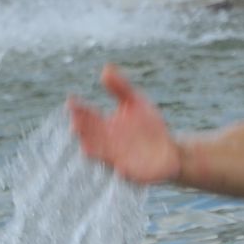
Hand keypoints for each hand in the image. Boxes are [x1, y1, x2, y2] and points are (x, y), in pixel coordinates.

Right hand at [68, 64, 184, 183]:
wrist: (171, 151)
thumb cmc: (149, 127)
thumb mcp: (136, 103)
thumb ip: (120, 88)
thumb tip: (106, 68)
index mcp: (103, 126)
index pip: (85, 117)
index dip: (77, 110)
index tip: (71, 101)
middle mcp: (105, 145)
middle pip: (87, 137)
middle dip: (81, 132)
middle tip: (75, 123)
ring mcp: (117, 160)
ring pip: (101, 158)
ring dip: (95, 154)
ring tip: (86, 148)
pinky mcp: (134, 174)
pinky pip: (126, 175)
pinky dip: (122, 173)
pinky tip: (121, 169)